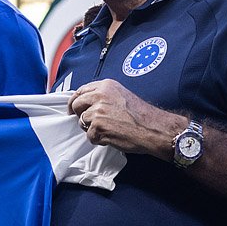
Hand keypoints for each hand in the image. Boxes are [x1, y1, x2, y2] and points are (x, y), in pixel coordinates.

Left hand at [69, 79, 186, 158]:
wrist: (152, 128)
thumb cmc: (142, 115)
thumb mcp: (122, 96)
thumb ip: (105, 96)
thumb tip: (90, 103)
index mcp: (106, 86)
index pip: (81, 90)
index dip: (76, 100)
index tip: (74, 107)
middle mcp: (100, 96)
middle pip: (77, 104)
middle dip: (79, 114)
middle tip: (87, 122)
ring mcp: (97, 112)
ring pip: (83, 122)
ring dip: (92, 128)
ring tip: (109, 129)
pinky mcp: (97, 127)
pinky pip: (90, 136)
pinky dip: (99, 139)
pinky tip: (112, 136)